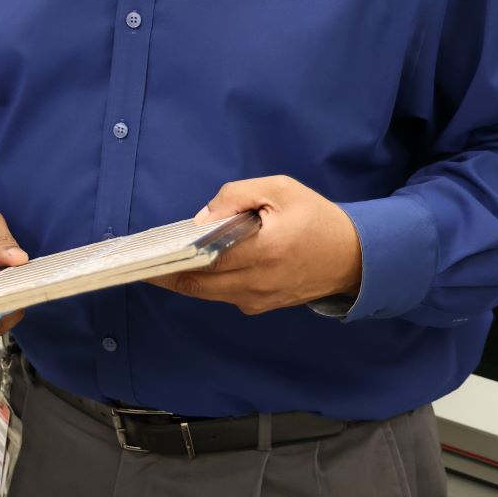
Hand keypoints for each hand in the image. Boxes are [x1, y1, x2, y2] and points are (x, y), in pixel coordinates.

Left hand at [152, 176, 362, 315]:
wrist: (355, 257)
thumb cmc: (316, 218)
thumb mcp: (280, 190)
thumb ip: (235, 196)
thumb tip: (200, 220)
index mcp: (262, 251)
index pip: (204, 259)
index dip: (171, 258)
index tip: (144, 254)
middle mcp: (257, 282)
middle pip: (197, 283)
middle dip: (167, 272)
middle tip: (142, 260)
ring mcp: (259, 300)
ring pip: (208, 293)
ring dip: (186, 277)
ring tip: (164, 259)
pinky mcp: (262, 306)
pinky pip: (224, 296)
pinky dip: (208, 282)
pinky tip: (198, 264)